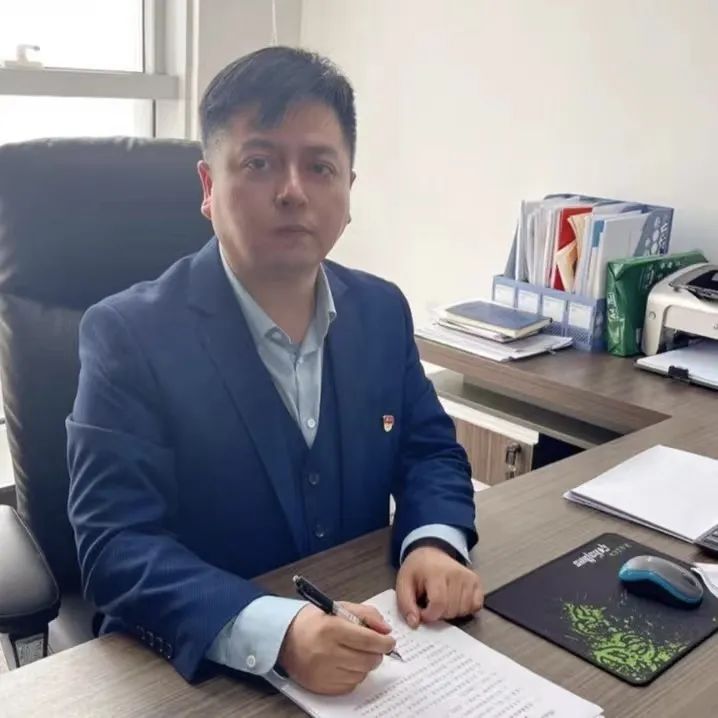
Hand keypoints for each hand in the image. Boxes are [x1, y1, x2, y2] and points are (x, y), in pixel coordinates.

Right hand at [278, 602, 395, 694]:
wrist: (285, 638)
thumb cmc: (314, 621)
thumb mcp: (339, 608)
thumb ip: (366, 614)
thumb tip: (385, 629)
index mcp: (331, 629)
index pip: (368, 640)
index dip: (384, 642)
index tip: (389, 640)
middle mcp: (327, 652)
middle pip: (368, 660)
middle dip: (376, 653)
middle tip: (373, 646)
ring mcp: (324, 672)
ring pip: (362, 674)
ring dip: (364, 664)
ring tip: (354, 652)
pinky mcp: (322, 687)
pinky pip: (350, 685)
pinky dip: (354, 675)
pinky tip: (345, 663)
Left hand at [396, 546, 483, 627]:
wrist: (431, 553)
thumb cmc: (417, 569)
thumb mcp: (403, 584)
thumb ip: (406, 605)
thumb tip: (414, 623)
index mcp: (436, 572)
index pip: (438, 603)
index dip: (429, 615)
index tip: (422, 612)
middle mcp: (456, 573)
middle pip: (451, 609)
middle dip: (439, 614)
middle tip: (430, 604)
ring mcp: (468, 577)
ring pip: (463, 610)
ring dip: (451, 612)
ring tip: (442, 601)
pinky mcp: (476, 581)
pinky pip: (475, 605)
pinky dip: (465, 609)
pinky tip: (455, 601)